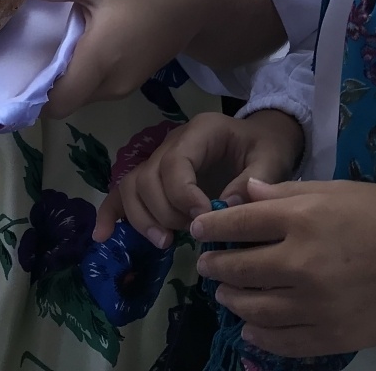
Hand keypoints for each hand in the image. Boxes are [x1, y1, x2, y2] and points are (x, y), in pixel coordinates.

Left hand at [6, 0, 227, 117]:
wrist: (201, 2)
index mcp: (99, 60)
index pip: (54, 104)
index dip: (30, 94)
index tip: (12, 70)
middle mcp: (110, 84)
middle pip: (64, 101)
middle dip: (45, 82)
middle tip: (25, 50)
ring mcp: (123, 87)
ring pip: (80, 95)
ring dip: (65, 77)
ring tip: (52, 42)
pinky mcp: (132, 82)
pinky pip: (96, 87)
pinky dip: (82, 73)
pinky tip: (79, 43)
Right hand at [95, 109, 304, 246]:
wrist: (263, 139)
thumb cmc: (267, 147)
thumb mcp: (272, 159)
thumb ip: (254, 181)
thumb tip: (226, 207)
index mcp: (200, 132)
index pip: (175, 162)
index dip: (183, 194)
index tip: (204, 218)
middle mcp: (172, 142)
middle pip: (148, 177)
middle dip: (164, 211)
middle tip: (189, 233)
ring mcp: (159, 159)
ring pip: (132, 186)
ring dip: (142, 217)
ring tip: (164, 243)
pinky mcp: (155, 178)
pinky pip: (124, 191)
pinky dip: (111, 213)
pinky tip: (103, 236)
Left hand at [191, 179, 375, 357]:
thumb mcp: (342, 190)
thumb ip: (290, 193)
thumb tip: (246, 194)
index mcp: (303, 218)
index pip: (238, 224)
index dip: (211, 227)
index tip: (199, 230)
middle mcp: (300, 262)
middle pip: (238, 269)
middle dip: (216, 267)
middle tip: (209, 265)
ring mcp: (313, 305)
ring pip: (252, 309)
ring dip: (231, 300)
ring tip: (227, 294)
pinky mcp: (329, 337)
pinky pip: (280, 342)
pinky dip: (258, 335)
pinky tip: (251, 327)